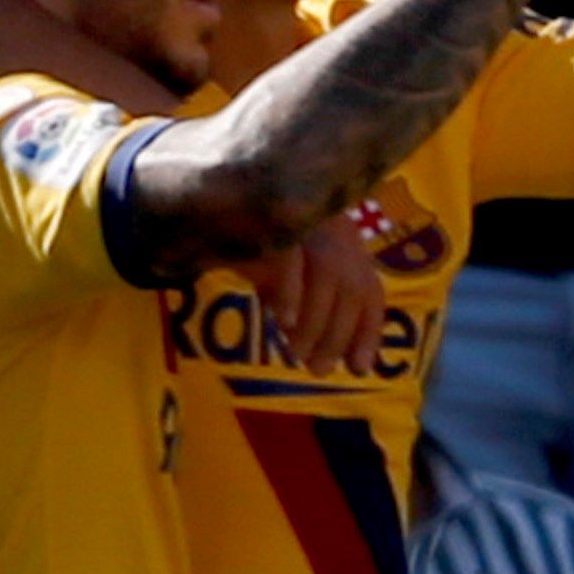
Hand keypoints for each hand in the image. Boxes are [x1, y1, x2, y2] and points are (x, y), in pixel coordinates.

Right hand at [239, 222, 388, 375]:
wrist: (204, 203)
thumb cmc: (250, 246)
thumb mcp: (285, 281)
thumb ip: (307, 312)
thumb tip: (326, 361)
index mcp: (342, 239)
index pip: (369, 289)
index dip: (368, 330)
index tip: (360, 368)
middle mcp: (330, 224)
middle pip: (352, 285)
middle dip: (339, 334)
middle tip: (320, 370)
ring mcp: (305, 215)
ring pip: (329, 272)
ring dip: (316, 321)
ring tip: (297, 354)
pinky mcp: (272, 211)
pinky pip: (291, 255)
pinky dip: (291, 292)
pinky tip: (283, 322)